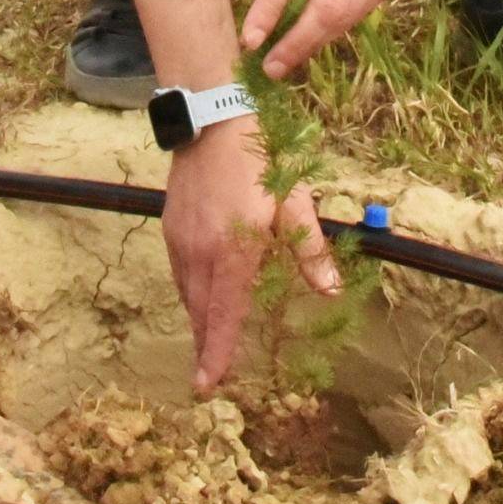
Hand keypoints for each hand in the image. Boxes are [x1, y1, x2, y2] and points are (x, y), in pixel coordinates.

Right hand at [162, 117, 338, 394]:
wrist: (213, 118)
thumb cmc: (260, 159)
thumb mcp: (294, 202)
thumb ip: (310, 250)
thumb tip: (332, 292)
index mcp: (234, 251)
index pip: (224, 315)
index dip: (216, 353)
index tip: (208, 385)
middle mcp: (201, 252)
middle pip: (201, 313)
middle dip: (205, 346)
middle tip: (209, 378)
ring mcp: (182, 240)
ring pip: (187, 295)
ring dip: (198, 321)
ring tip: (207, 345)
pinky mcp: (171, 228)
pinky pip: (179, 273)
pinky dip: (190, 293)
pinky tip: (201, 297)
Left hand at [231, 0, 443, 76]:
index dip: (270, 9)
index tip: (249, 39)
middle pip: (327, 8)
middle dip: (297, 44)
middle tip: (269, 68)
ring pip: (348, 17)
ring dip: (316, 43)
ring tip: (286, 60)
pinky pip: (363, 10)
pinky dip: (337, 27)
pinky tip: (315, 34)